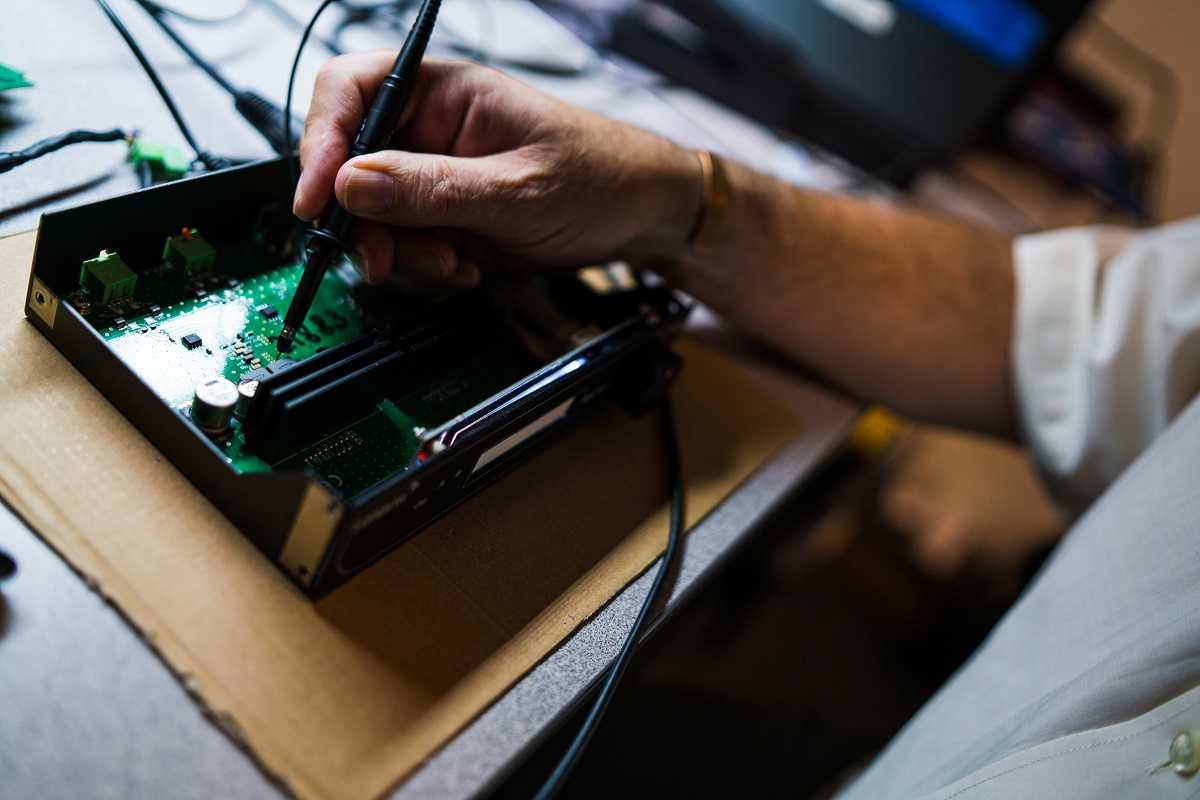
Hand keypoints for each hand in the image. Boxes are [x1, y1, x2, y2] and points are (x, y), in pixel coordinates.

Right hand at [295, 55, 700, 287]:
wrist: (642, 217)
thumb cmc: (601, 177)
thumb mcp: (517, 189)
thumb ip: (434, 189)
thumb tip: (352, 185)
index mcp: (446, 92)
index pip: (351, 92)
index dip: (322, 143)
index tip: (317, 200)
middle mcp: (432, 129)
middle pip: (351, 164)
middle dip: (362, 218)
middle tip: (383, 259)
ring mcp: (437, 175)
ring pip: (375, 215)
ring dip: (401, 251)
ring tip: (451, 263)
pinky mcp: (447, 216)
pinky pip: (408, 244)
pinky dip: (427, 266)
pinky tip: (467, 268)